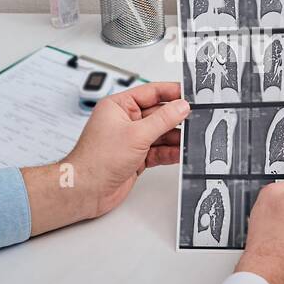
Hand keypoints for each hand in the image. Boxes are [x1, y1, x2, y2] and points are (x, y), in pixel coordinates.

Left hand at [23, 81, 188, 233]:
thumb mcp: (137, 134)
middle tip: (197, 118)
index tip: (190, 94)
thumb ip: (163, 119)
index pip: (151, 92)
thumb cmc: (97, 160)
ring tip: (192, 138)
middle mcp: (124, 121)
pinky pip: (158, 150)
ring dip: (175, 137)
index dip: (171, 92)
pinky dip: (170, 152)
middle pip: (158, 114)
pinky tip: (181, 153)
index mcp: (118, 106)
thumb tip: (181, 106)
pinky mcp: (136, 157)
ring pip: (160, 134)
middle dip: (176, 118)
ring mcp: (130, 140)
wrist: (86, 191)